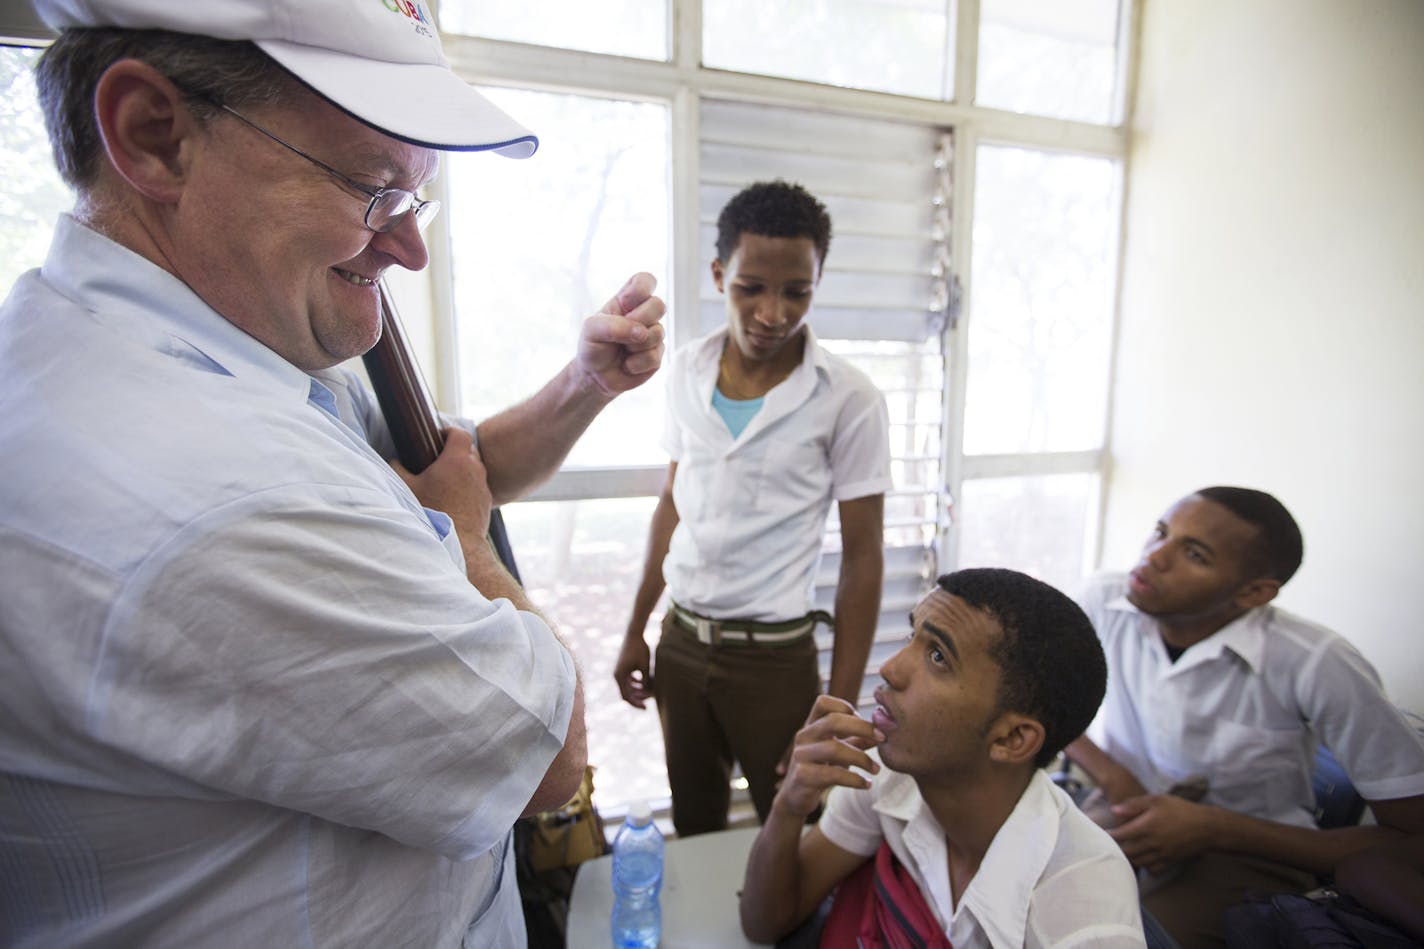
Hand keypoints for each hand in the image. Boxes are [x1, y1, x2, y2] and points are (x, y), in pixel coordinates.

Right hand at [391, 426, 491, 548]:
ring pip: (475, 469)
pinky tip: (453, 498)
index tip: (437, 438)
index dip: (449, 432)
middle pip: (469, 450)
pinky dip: (468, 487)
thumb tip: (395, 460)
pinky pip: (478, 487)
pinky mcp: (486, 502)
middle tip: (438, 461)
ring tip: (445, 481)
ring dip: (462, 470)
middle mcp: (475, 469)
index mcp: (457, 460)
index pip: (460, 433)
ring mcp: (483, 486)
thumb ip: (399, 469)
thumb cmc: (432, 512)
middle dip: (455, 451)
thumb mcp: (408, 488)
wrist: (458, 542)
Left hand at [576, 273, 665, 396]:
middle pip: (659, 305)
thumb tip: (641, 333)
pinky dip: (635, 364)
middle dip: (638, 320)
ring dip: (633, 346)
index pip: (645, 280)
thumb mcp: (591, 329)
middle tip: (620, 332)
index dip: (641, 290)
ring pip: (657, 333)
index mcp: (627, 301)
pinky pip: (654, 357)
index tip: (626, 303)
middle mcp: (644, 314)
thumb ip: (614, 325)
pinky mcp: (657, 356)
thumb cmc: (593, 346)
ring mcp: (653, 335)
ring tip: (622, 350)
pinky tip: (627, 364)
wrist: (595, 376)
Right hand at [613, 633, 653, 708]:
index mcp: (619, 676)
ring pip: (628, 686)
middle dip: (638, 697)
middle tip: (650, 698)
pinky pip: (628, 680)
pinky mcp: (623, 666)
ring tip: (650, 692)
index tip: (646, 708)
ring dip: (638, 690)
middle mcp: (617, 674)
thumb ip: (646, 681)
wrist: (634, 633)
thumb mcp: (645, 666)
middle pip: (627, 692)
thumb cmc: (640, 649)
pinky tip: (644, 683)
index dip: (636, 704)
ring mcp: (619, 670)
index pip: (626, 696)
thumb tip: (649, 693)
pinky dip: (636, 683)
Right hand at [772, 695, 884, 821]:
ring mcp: (801, 755)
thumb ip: (856, 741)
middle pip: (833, 720)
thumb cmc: (819, 770)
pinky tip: (866, 784)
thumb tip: (881, 733)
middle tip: (883, 738)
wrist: (795, 798)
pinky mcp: (803, 776)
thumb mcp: (838, 752)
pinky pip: (833, 774)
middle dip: (862, 727)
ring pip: (835, 748)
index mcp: (810, 726)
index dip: (846, 707)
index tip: (865, 723)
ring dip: (862, 758)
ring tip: (876, 769)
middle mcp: (803, 736)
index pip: (823, 702)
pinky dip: (855, 779)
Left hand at [1108, 793, 1212, 873]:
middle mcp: (1151, 844)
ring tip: (1120, 854)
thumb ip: (1134, 805)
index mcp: (1146, 827)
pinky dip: (1144, 867)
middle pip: (1126, 852)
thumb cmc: (1180, 809)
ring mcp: (1161, 855)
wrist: (1206, 827)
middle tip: (1107, 846)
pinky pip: (1152, 870)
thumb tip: (1114, 810)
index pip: (1121, 835)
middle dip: (1115, 850)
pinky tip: (1141, 860)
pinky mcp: (1170, 862)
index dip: (1109, 835)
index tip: (1102, 834)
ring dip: (1127, 859)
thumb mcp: (1156, 800)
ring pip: (1137, 862)